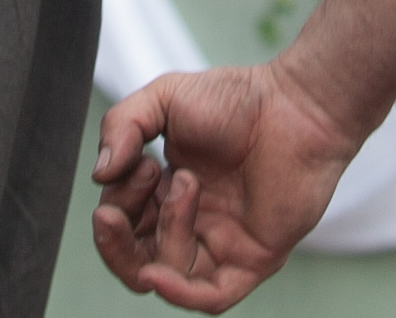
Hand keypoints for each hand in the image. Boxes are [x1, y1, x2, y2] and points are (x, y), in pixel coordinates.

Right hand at [87, 61, 360, 309]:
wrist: (297, 105)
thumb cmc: (238, 99)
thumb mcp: (164, 98)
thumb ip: (122, 126)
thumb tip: (98, 176)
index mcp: (168, 192)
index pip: (123, 222)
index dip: (116, 203)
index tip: (137, 162)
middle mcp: (192, 224)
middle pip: (135, 261)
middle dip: (115, 243)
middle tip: (112, 215)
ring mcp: (221, 245)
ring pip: (167, 275)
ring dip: (163, 233)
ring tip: (186, 183)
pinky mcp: (251, 261)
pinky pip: (210, 297)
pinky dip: (179, 294)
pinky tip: (157, 276)